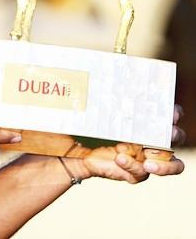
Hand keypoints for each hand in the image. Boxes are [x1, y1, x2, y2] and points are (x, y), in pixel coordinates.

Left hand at [67, 104, 185, 183]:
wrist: (71, 150)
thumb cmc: (82, 125)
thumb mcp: (89, 109)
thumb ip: (95, 96)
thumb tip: (88, 74)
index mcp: (142, 120)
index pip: (168, 114)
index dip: (174, 113)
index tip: (171, 112)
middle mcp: (149, 139)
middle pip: (175, 137)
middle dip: (174, 134)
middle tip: (166, 133)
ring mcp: (144, 157)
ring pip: (173, 165)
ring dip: (166, 165)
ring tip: (149, 163)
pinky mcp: (133, 172)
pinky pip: (141, 173)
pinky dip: (132, 166)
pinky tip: (120, 158)